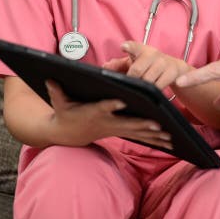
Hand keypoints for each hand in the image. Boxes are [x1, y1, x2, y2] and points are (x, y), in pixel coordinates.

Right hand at [45, 80, 171, 148]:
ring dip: (153, 135)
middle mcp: (106, 122)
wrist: (67, 135)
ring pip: (136, 133)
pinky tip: (167, 140)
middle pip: (126, 123)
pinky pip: (138, 136)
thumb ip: (56, 91)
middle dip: (142, 124)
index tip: (122, 101)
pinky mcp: (119, 132)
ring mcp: (114, 129)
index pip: (102, 108)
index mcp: (92, 112)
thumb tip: (50, 78)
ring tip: (169, 136)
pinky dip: (153, 138)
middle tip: (158, 124)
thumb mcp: (58, 103)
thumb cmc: (64, 114)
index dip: (111, 105)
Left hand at [120, 41, 191, 89]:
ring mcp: (167, 63)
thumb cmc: (151, 66)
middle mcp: (155, 55)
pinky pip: (178, 79)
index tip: (123, 47)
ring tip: (146, 92)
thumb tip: (106, 67)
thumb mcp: (135, 63)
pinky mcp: (179, 72)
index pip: (134, 47)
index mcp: (143, 51)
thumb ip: (119, 65)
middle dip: (133, 80)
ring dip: (147, 88)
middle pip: (138, 70)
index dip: (129, 47)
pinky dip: (177, 81)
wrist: (176, 69)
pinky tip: (176, 83)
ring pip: (152, 80)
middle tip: (132, 86)